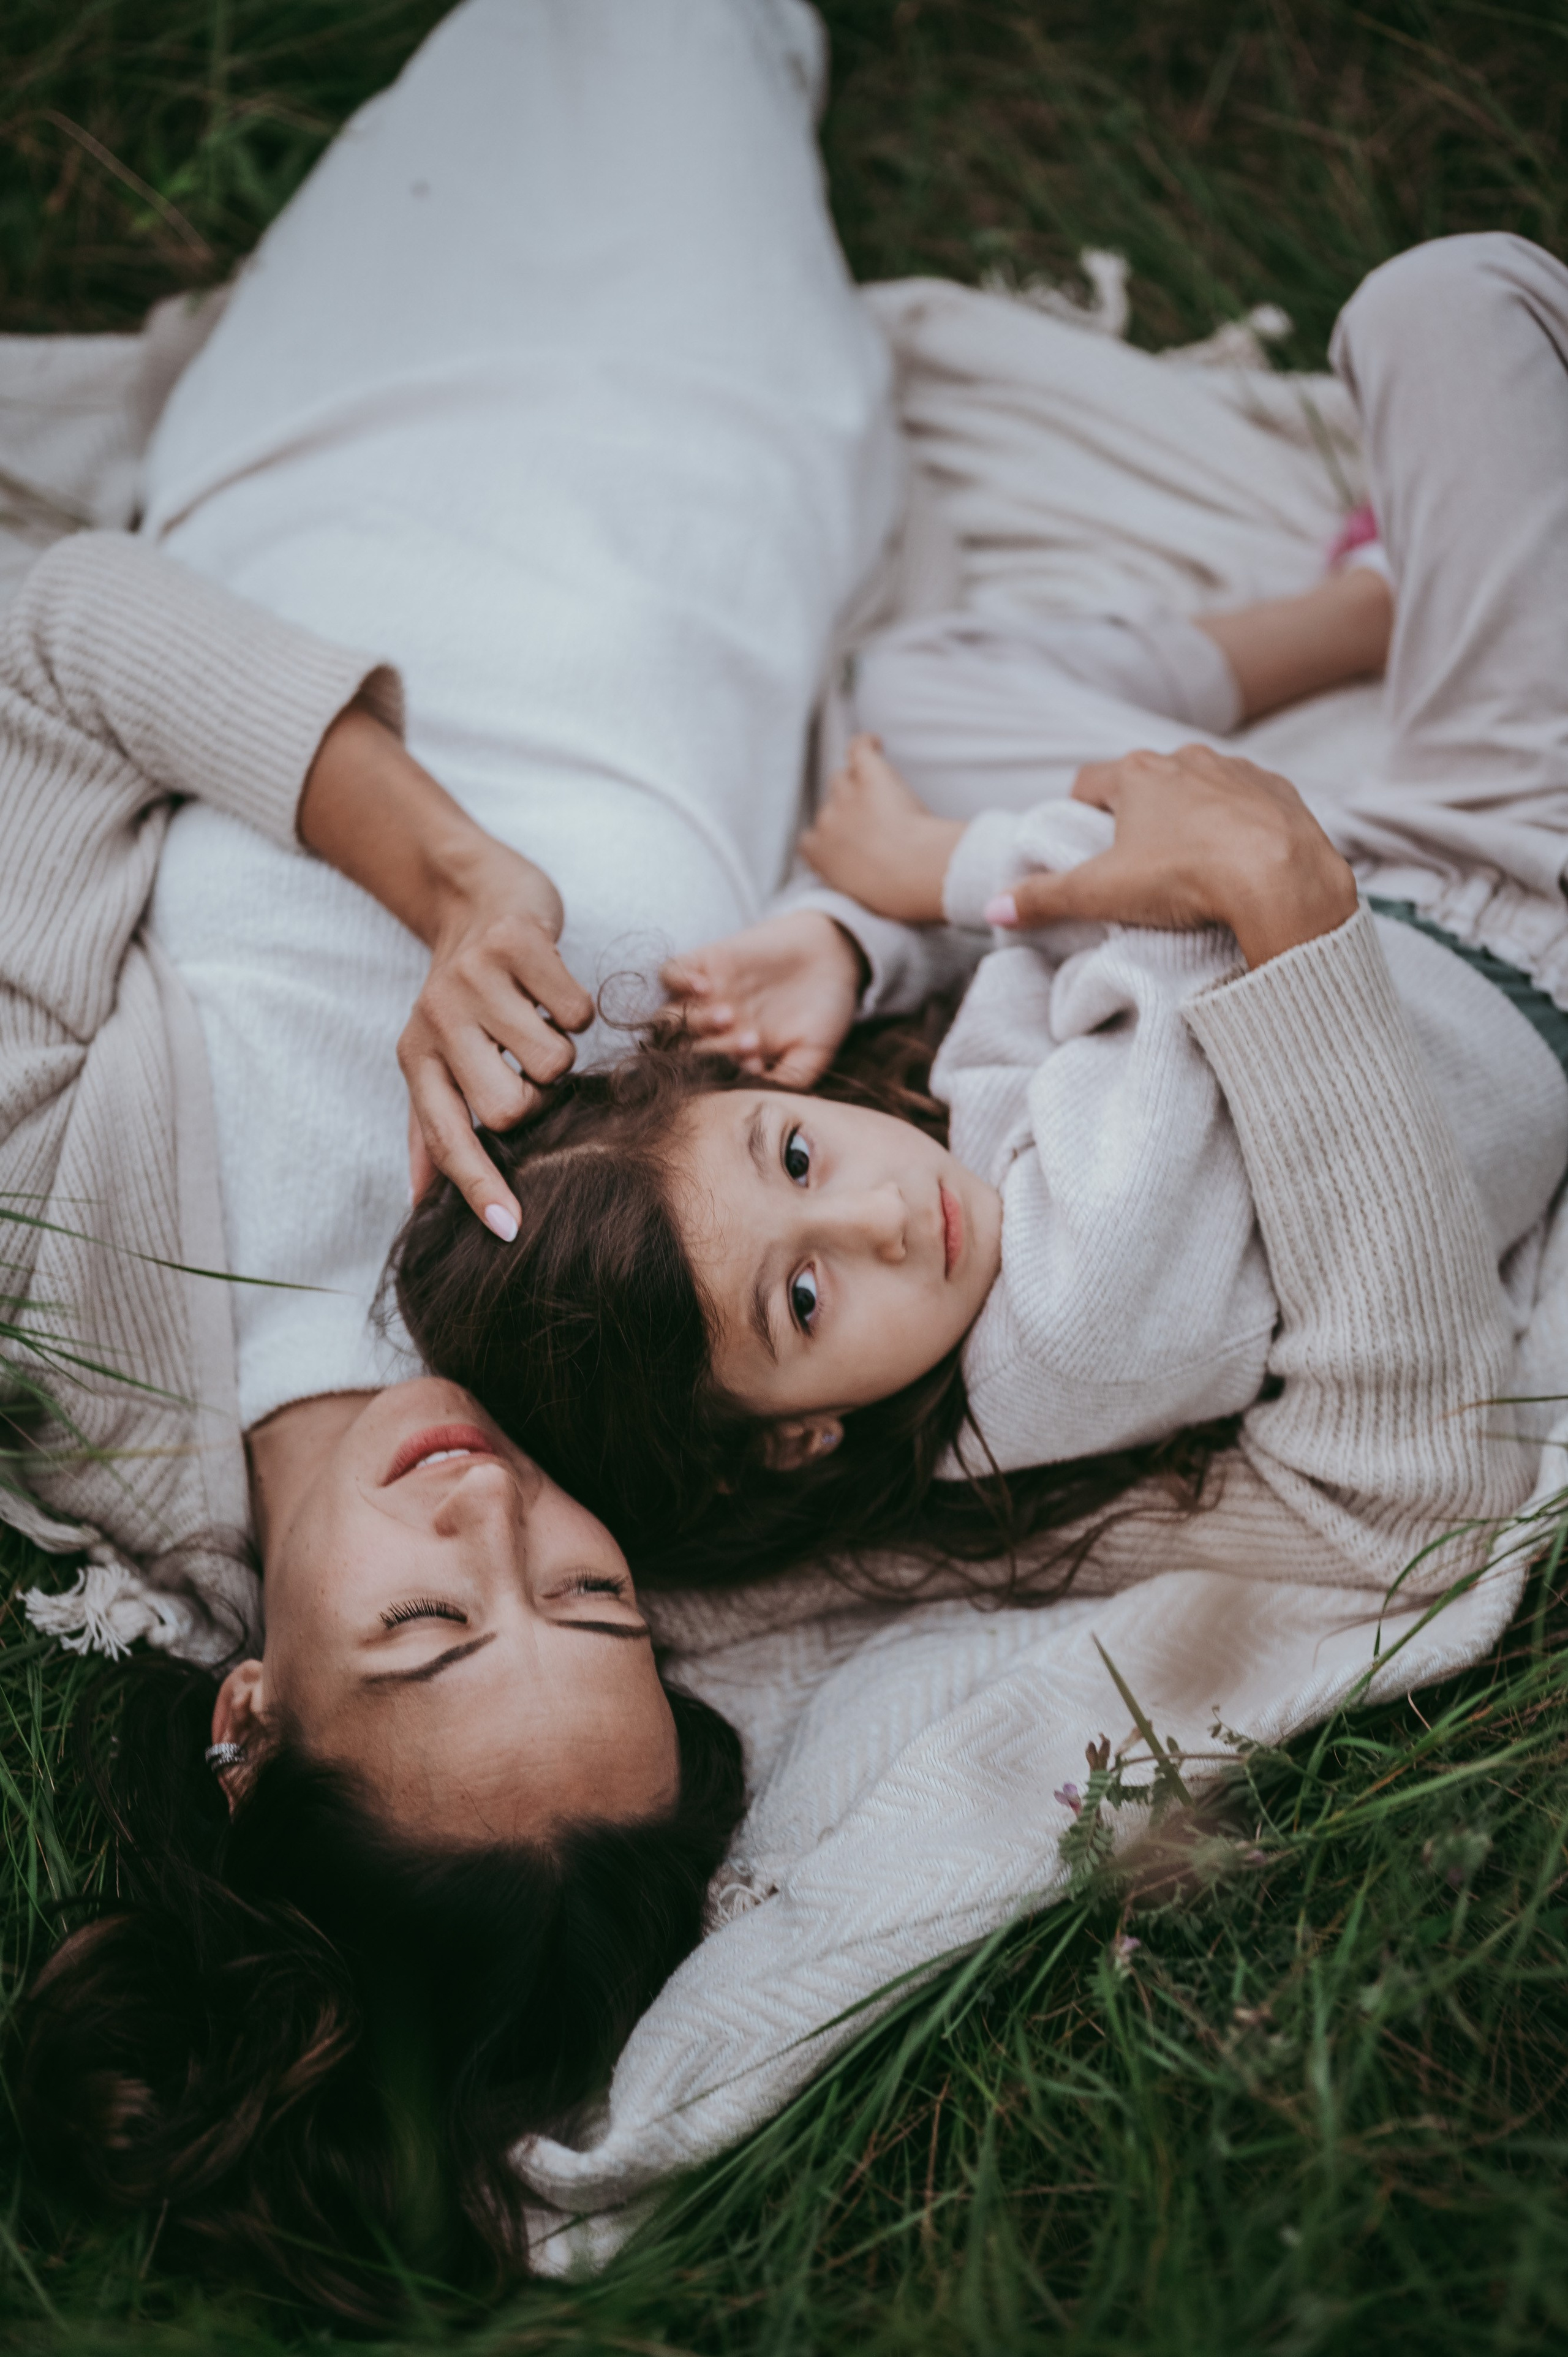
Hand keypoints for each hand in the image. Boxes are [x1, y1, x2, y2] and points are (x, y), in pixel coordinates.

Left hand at [297, 706, 592, 1234]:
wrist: (472, 892)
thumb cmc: (466, 991)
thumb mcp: (435, 1055)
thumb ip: (431, 1126)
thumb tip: (416, 1202)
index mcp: (416, 1059)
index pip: (447, 1139)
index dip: (479, 1187)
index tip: (511, 1230)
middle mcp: (437, 1023)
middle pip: (513, 1108)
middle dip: (540, 1097)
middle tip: (531, 1066)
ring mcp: (474, 980)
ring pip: (554, 1061)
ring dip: (562, 1049)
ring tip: (538, 1020)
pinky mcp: (515, 943)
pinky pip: (575, 1012)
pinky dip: (577, 1008)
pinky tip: (551, 990)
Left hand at [660, 910, 864, 1085]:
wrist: (834, 954)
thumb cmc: (825, 1009)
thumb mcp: (814, 1053)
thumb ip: (788, 1079)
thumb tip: (761, 1099)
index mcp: (734, 1055)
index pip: (708, 1075)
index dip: (724, 1077)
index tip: (758, 1066)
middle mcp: (713, 1028)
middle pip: (683, 1049)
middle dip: (709, 1052)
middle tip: (748, 1041)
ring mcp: (706, 995)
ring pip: (670, 1016)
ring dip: (693, 1021)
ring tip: (729, 1015)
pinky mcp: (706, 961)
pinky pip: (669, 972)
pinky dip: (678, 981)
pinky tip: (705, 987)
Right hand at [800, 734, 964, 921]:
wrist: (914, 873)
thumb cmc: (897, 895)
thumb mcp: (865, 897)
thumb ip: (857, 880)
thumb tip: (871, 878)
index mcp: (820, 857)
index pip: (812, 840)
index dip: (831, 838)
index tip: (848, 844)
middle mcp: (826, 822)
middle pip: (831, 807)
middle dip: (850, 814)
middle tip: (877, 823)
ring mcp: (846, 796)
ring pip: (843, 779)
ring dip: (858, 783)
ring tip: (879, 788)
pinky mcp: (870, 775)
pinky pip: (859, 749)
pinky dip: (866, 744)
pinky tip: (876, 743)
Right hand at [986, 744, 1357, 967]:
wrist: (1279, 875)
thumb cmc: (1184, 877)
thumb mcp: (1101, 893)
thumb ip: (1044, 898)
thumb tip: (993, 906)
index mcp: (1136, 775)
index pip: (1088, 782)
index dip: (1077, 810)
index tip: (1079, 839)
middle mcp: (1184, 758)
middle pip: (1145, 782)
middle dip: (1136, 814)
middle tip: (1134, 860)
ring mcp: (1235, 770)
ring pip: (1199, 787)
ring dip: (1190, 814)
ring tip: (1189, 862)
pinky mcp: (1277, 789)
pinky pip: (1248, 800)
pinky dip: (1238, 822)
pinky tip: (1238, 857)